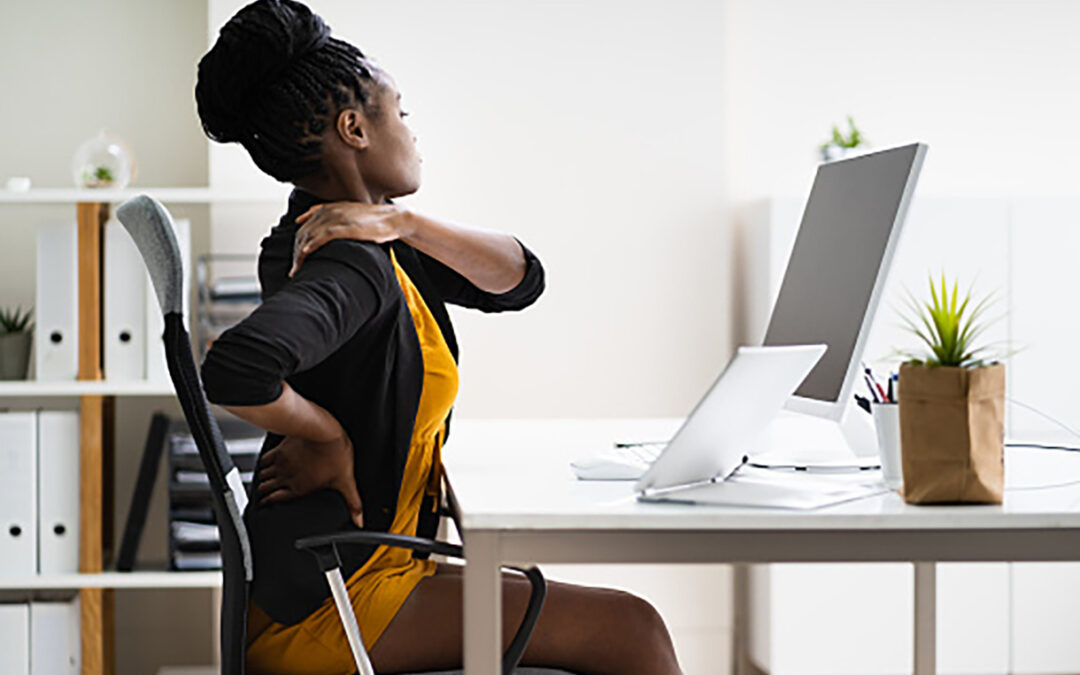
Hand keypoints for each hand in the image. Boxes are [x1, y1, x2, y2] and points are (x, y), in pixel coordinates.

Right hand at [255, 433, 364, 528]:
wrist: (322, 431)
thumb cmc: (334, 454)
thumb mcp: (346, 480)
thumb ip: (352, 502)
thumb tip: (359, 520)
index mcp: (299, 488)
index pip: (275, 500)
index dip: (268, 505)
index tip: (265, 507)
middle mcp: (286, 477)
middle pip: (266, 488)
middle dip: (263, 494)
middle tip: (262, 497)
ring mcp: (281, 463)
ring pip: (264, 475)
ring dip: (263, 481)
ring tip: (263, 484)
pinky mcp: (280, 449)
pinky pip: (265, 460)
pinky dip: (263, 465)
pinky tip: (266, 465)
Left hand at [290, 202, 414, 276]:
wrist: (393, 218)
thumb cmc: (372, 221)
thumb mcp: (349, 215)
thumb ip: (331, 219)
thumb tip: (313, 227)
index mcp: (328, 208)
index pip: (304, 227)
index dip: (297, 244)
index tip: (295, 260)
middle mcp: (329, 211)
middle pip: (303, 233)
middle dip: (296, 253)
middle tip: (294, 270)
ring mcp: (337, 218)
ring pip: (310, 235)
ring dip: (300, 254)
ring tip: (297, 269)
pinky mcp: (346, 226)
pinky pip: (322, 236)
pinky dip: (312, 245)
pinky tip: (306, 254)